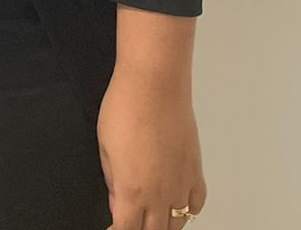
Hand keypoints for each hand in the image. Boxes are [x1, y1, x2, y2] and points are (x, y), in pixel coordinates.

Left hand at [98, 62, 206, 229]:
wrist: (154, 84)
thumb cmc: (126, 107)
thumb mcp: (104, 147)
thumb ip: (112, 181)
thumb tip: (117, 201)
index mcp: (132, 190)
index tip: (111, 229)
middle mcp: (161, 193)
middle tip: (130, 221)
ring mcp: (182, 183)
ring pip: (177, 223)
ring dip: (163, 225)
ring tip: (150, 218)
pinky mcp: (195, 170)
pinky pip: (196, 204)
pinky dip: (187, 211)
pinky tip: (177, 206)